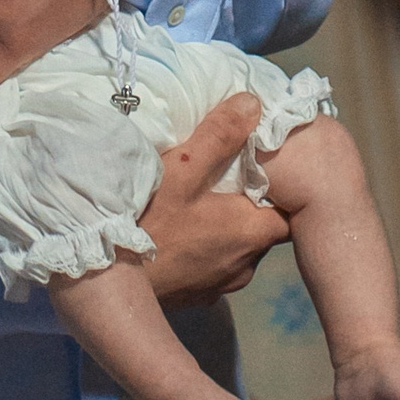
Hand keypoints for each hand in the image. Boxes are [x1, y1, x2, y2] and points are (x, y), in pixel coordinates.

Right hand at [140, 93, 289, 304]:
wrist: (110, 279)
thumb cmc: (150, 223)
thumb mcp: (183, 170)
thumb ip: (220, 135)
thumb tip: (252, 104)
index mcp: (254, 232)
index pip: (289, 209)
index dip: (278, 188)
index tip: (258, 169)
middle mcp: (247, 264)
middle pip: (262, 227)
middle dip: (248, 205)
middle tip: (225, 181)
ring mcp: (222, 284)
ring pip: (238, 248)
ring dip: (226, 229)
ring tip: (201, 205)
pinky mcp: (200, 296)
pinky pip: (214, 265)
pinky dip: (206, 249)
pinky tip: (182, 234)